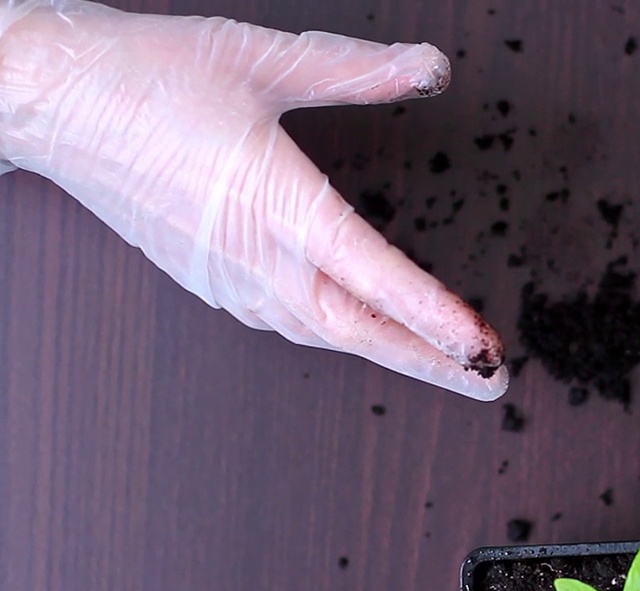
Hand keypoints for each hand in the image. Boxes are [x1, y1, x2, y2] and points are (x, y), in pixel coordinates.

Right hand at [0, 1, 507, 400]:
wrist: (46, 98)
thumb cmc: (141, 76)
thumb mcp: (259, 57)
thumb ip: (355, 70)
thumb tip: (428, 68)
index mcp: (272, 199)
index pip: (371, 273)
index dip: (433, 316)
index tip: (482, 346)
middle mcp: (251, 253)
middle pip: (358, 330)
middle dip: (432, 362)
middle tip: (492, 383)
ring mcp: (226, 274)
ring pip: (324, 332)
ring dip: (390, 352)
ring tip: (447, 365)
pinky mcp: (208, 277)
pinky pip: (289, 321)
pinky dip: (340, 334)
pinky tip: (364, 331)